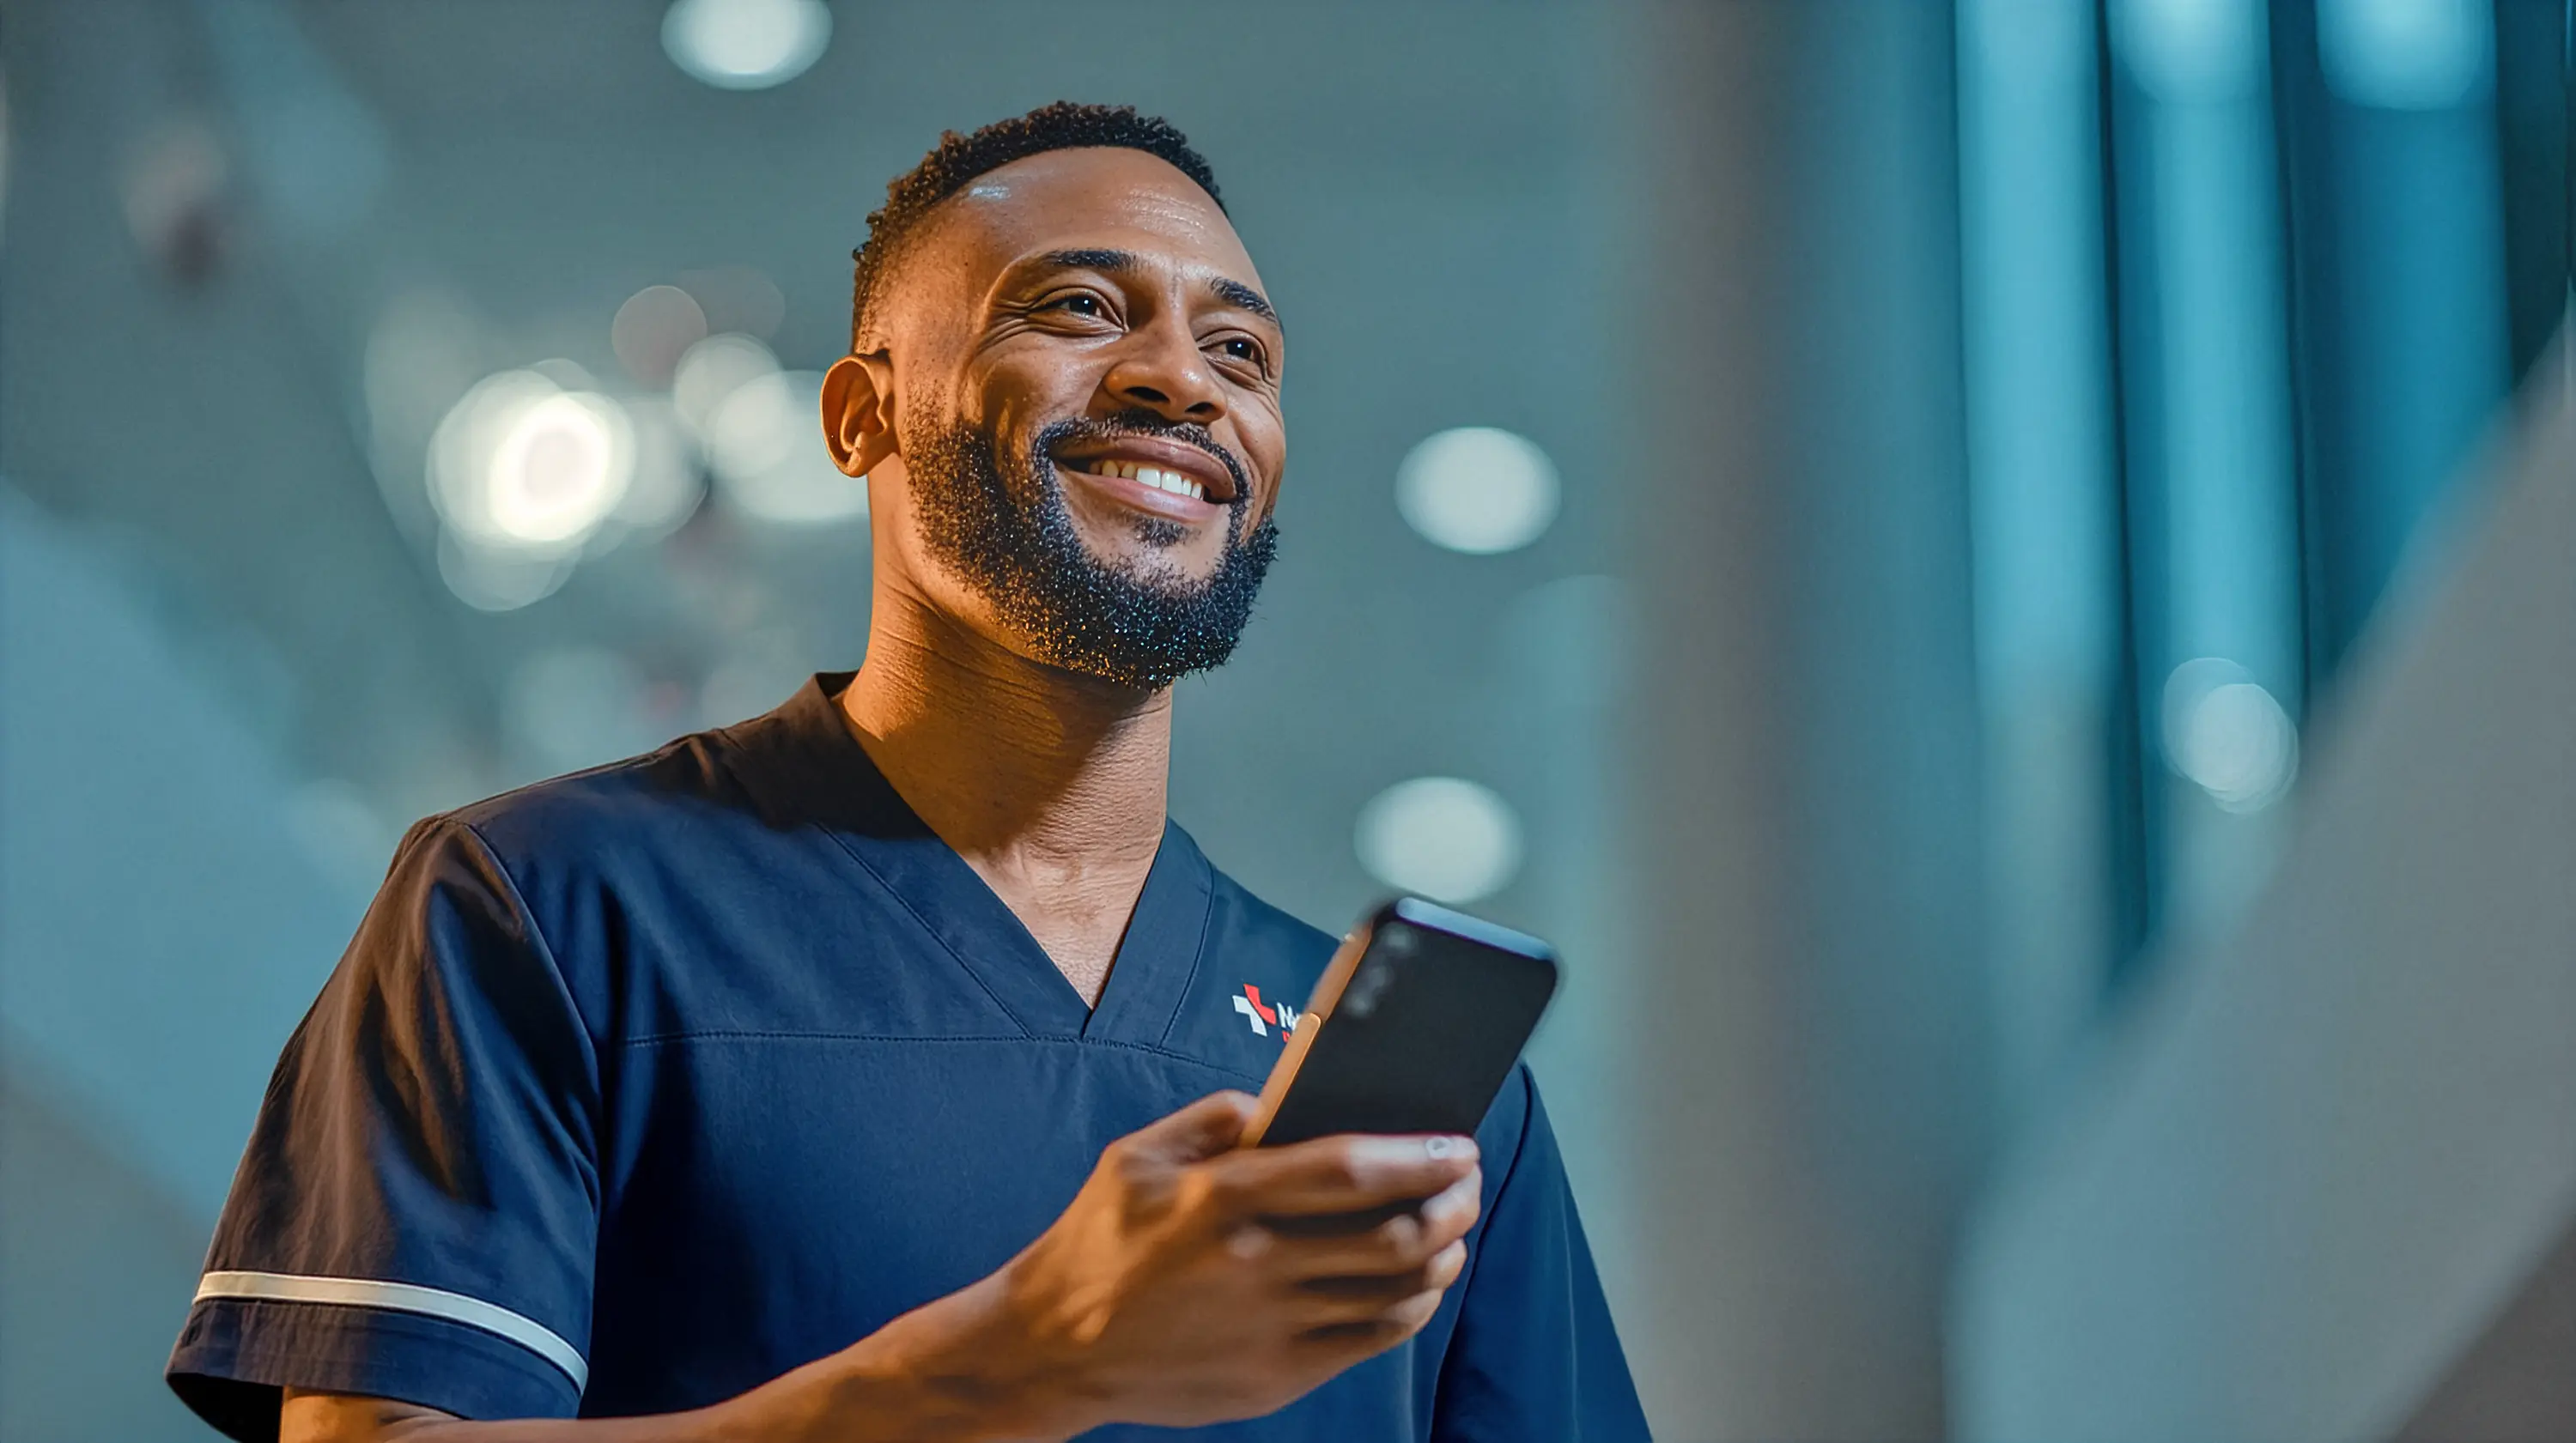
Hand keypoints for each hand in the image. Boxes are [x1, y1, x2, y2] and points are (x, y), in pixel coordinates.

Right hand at [977, 1091, 1482, 1434]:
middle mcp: (1256, 1265)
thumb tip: (1291, 1102)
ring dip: (1444, 1255)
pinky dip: (1412, 1307)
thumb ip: (1217, 1116)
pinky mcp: (1276, 1378)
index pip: (1353, 1168)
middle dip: (1453, 1203)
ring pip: (1397, 1293)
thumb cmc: (1098, 1239)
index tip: (1459, 1142)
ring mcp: (1270, 1329)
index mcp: (1223, 1197)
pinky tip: (1417, 1283)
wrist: (1051, 1349)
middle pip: (1396, 1235)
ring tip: (1453, 1229)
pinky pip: (1372, 1340)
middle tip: (1468, 1182)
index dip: (1421, 1155)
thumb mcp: (1138, 1155)